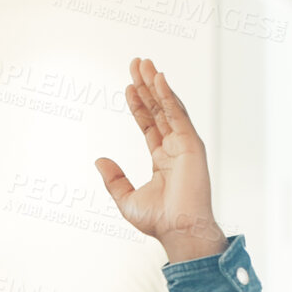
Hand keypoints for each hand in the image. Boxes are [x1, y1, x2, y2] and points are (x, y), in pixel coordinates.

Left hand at [95, 57, 225, 263]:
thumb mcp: (125, 198)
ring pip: (168, 107)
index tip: (128, 86)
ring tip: (145, 64)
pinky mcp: (192, 144)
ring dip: (157, 84)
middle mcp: (175, 148)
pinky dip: (168, 95)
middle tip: (137, 63)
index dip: (138, 104)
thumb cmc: (159, 220)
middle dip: (147, 86)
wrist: (178, 229)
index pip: (149, 124)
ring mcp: (185, 144)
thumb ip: (113, 178)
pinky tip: (159, 79)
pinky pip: (178, 114)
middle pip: (159, 109)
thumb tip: (99, 160)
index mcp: (163, 159)